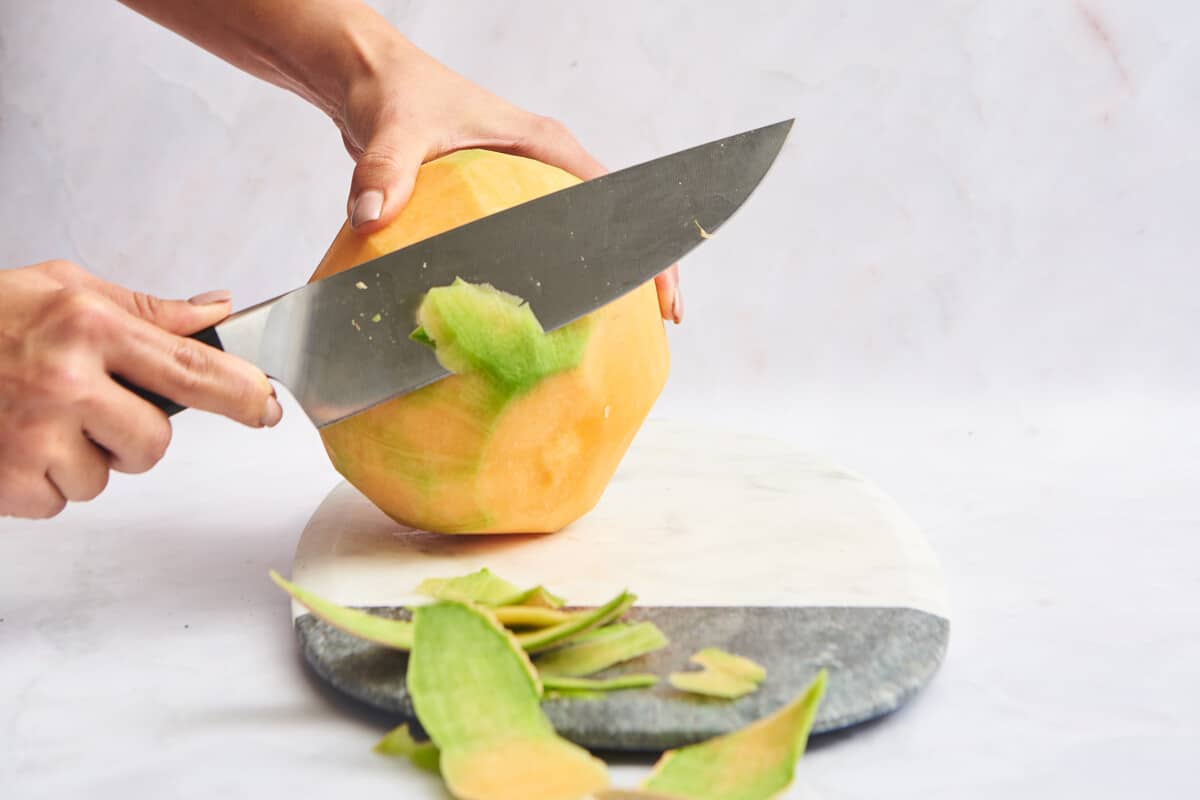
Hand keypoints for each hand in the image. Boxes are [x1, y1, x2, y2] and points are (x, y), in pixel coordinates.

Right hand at [0, 260, 280, 518]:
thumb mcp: (63, 289)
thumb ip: (146, 310)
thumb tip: (216, 311)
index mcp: (89, 327)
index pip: (192, 369)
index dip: (243, 395)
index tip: (269, 409)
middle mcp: (65, 380)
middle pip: (155, 443)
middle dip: (135, 435)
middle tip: (91, 407)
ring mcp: (33, 434)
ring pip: (108, 477)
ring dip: (83, 458)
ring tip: (38, 419)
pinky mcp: (6, 480)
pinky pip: (60, 502)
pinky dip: (43, 483)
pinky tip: (15, 444)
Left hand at [337, 38, 681, 322]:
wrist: (367, 79)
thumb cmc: (394, 89)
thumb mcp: (395, 127)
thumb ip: (386, 169)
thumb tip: (372, 216)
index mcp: (542, 144)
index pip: (613, 199)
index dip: (645, 248)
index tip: (662, 295)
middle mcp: (541, 166)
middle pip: (606, 227)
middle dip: (634, 276)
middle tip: (658, 326)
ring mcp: (521, 188)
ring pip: (574, 242)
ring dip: (593, 285)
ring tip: (614, 337)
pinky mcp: (495, 209)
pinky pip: (532, 251)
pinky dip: (544, 285)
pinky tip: (540, 327)